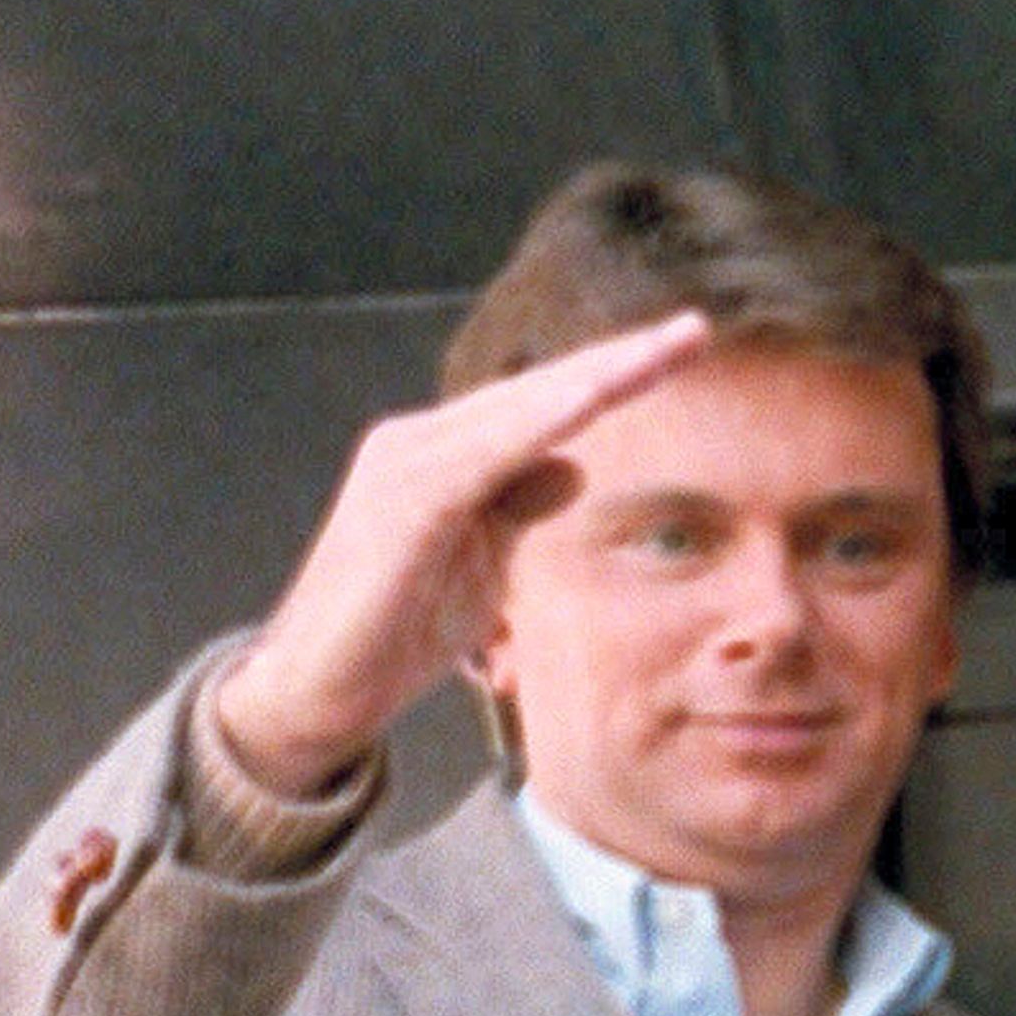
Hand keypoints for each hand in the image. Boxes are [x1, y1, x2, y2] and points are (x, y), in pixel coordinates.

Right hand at [210, 311, 713, 793]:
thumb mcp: (486, 564)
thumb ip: (520, 506)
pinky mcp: (403, 502)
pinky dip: (535, 425)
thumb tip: (573, 465)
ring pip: (516, 409)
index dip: (614, 377)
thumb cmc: (397, 629)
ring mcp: (407, 464)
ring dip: (592, 379)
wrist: (318, 687)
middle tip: (697, 328)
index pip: (545, 406)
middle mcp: (424, 442)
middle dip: (620, 360)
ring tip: (657, 352)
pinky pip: (483, 454)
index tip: (686, 348)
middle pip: (539, 390)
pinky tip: (588, 403)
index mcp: (449, 455)